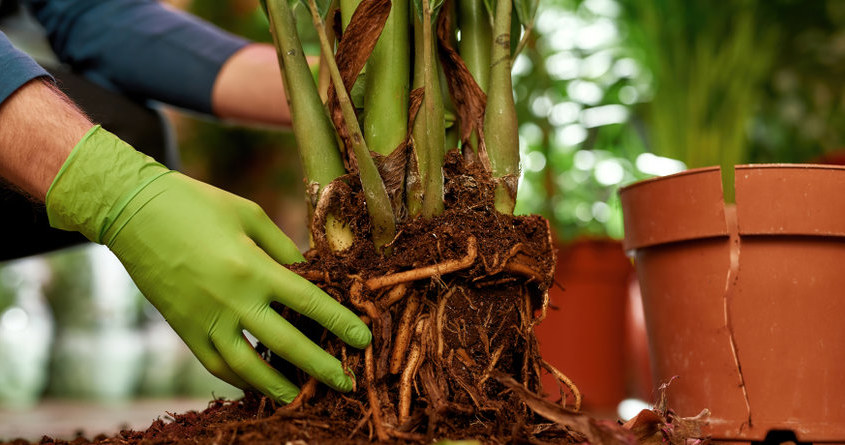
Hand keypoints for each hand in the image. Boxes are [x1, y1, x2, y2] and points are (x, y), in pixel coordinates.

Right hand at [46, 126, 370, 401]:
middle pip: (285, 343)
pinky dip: (238, 378)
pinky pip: (215, 363)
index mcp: (252, 267)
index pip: (308, 302)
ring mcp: (205, 318)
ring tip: (300, 398)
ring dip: (277, 386)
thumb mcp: (248, 215)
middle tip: (345, 383)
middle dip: (319, 367)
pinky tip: (256, 384)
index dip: (339, 322)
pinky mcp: (184, 328)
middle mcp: (231, 299)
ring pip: (247, 366)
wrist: (132, 211)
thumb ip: (281, 248)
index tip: (362, 340)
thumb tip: (310, 272)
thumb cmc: (196, 204)